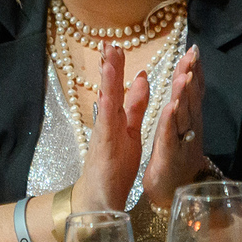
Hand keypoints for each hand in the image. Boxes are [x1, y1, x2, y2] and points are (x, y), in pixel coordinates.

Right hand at [72, 44, 148, 213]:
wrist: (99, 200)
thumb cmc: (113, 169)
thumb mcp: (130, 132)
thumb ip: (136, 107)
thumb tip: (142, 80)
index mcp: (116, 118)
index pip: (117, 87)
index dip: (117, 66)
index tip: (118, 44)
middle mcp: (107, 122)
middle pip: (109, 88)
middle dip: (109, 64)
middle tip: (108, 40)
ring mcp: (105, 132)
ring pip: (106, 99)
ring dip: (108, 77)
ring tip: (108, 54)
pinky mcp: (106, 145)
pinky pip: (108, 121)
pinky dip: (109, 104)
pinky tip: (108, 90)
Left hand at [141, 45, 207, 205]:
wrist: (171, 191)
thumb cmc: (173, 158)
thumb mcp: (177, 126)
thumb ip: (181, 103)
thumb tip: (186, 79)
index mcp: (187, 119)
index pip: (191, 89)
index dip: (193, 69)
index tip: (194, 48)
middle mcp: (188, 127)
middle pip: (190, 97)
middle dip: (191, 74)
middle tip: (193, 53)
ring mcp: (180, 141)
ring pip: (183, 114)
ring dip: (184, 94)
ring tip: (185, 74)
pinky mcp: (169, 156)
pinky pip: (169, 135)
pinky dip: (171, 120)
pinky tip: (171, 106)